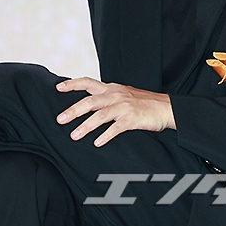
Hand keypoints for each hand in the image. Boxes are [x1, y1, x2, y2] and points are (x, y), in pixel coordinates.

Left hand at [55, 77, 175, 146]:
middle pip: (90, 101)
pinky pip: (116, 128)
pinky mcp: (133, 118)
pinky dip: (105, 136)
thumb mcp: (124, 95)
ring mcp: (124, 107)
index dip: (73, 84)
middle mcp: (116, 96)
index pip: (89, 83)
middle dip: (73, 110)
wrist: (167, 108)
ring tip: (74, 136)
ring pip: (100, 116)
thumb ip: (107, 98)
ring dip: (85, 126)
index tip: (58, 87)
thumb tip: (88, 105)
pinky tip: (97, 143)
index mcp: (112, 89)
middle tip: (59, 120)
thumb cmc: (144, 104)